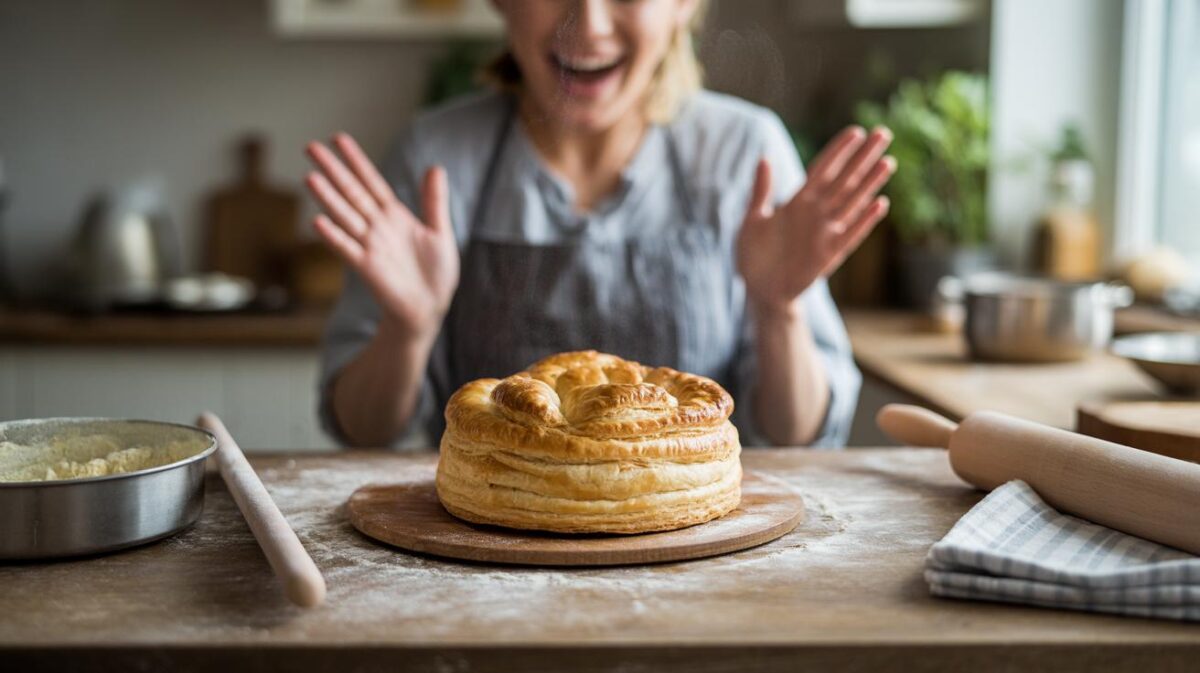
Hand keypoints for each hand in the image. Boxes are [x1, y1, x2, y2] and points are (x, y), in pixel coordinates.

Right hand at [305, 134, 459, 344]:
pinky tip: (317, 221)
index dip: (356, 160)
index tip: (338, 138)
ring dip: (328, 198)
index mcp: (394, 215)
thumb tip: (436, 167)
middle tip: (310, 146)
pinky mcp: (368, 268)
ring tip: (311, 177)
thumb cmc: (435, 273)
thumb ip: (434, 201)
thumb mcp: (440, 232)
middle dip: (333, 170)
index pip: (371, 181)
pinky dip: (333, 237)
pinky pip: (347, 249)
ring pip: (345, 216)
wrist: (430, 307)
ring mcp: (370, 246)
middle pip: (352, 192)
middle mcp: (377, 227)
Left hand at [737, 126, 894, 317]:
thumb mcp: (752, 220)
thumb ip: (761, 191)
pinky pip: (851, 234)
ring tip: (888, 162)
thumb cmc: (754, 256)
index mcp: (797, 203)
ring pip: (852, 202)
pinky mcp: (829, 254)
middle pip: (844, 180)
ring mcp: (824, 233)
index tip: (855, 131)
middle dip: (863, 158)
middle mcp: (815, 214)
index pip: (822, 169)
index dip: (838, 151)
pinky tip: (881, 203)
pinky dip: (865, 220)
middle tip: (883, 133)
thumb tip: (764, 158)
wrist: (759, 292)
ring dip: (870, 183)